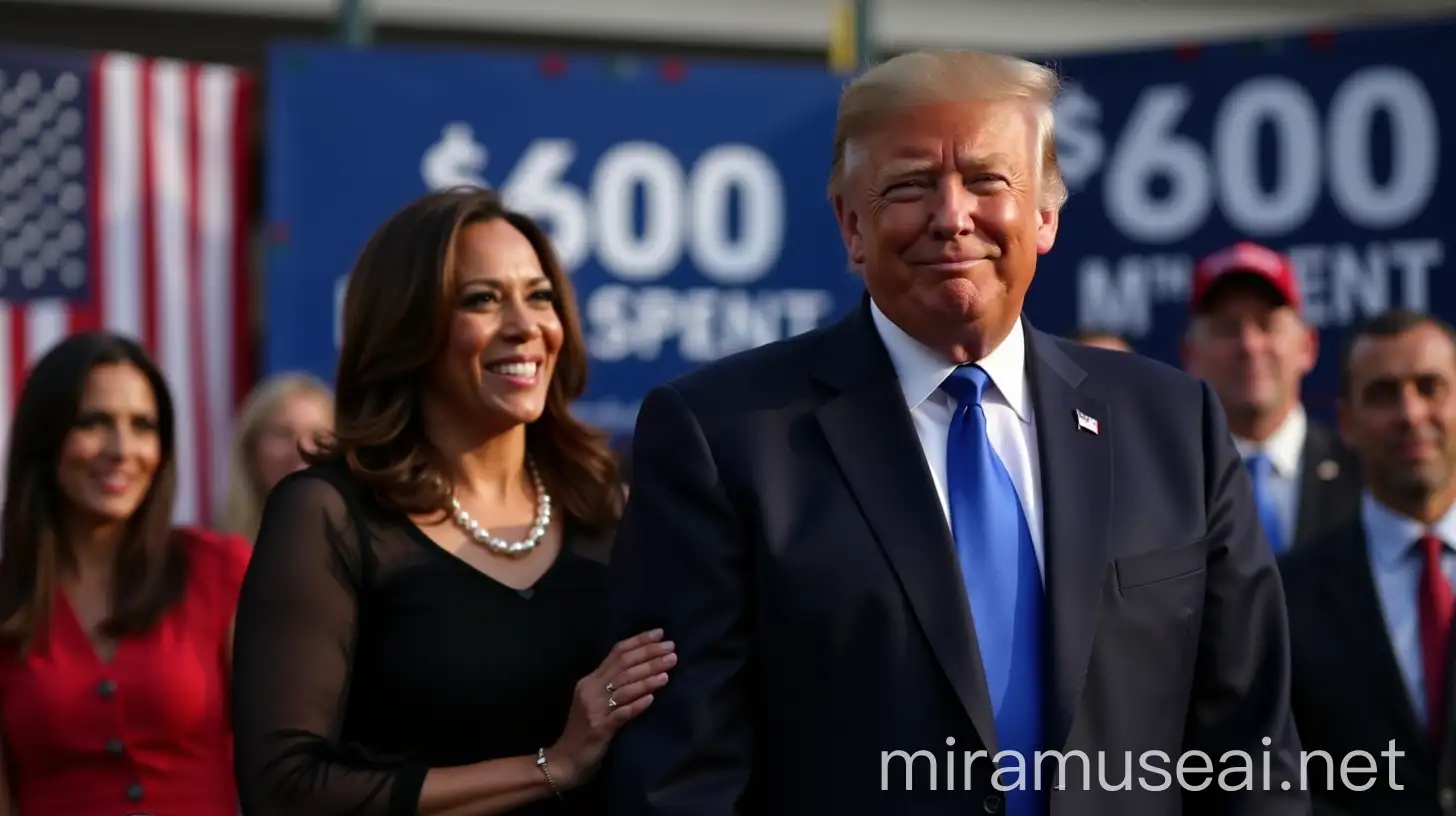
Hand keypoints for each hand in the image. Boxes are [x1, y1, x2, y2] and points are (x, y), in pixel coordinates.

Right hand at [546, 628, 675, 788]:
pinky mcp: (599, 729)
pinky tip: (651, 699)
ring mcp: (594, 709)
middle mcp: (590, 690)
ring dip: (648, 677)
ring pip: (624, 687)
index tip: (660, 634)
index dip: (639, 641)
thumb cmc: (584, 731)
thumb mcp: (595, 702)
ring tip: (668, 669)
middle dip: (649, 655)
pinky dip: (636, 705)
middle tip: (672, 648)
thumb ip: (612, 685)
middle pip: (623, 666)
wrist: (564, 761)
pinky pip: (621, 714)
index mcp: (590, 680)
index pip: (616, 653)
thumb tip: (643, 667)